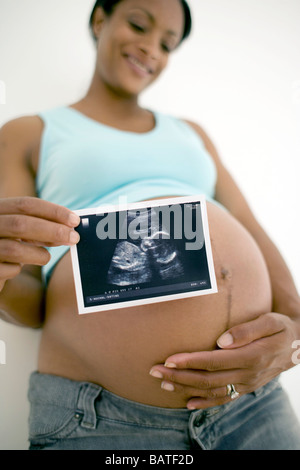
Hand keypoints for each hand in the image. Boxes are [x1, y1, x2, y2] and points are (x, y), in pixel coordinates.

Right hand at [0, 197, 79, 291]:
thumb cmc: (5, 244)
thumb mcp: (19, 231)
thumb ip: (40, 228)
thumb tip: (70, 230)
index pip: (26, 204)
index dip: (53, 211)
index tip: (75, 220)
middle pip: (21, 224)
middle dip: (52, 231)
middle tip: (74, 238)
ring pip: (14, 249)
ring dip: (39, 254)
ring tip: (45, 257)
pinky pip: (7, 270)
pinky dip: (18, 269)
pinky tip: (17, 267)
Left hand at [150, 312, 299, 408]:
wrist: (298, 346)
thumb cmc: (281, 328)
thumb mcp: (270, 322)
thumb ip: (247, 330)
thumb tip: (222, 340)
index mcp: (251, 356)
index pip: (214, 362)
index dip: (190, 361)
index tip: (169, 359)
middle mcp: (247, 375)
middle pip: (207, 379)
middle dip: (179, 376)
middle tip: (154, 371)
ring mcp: (246, 384)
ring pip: (211, 391)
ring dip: (185, 388)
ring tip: (162, 383)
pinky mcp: (246, 388)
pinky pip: (223, 399)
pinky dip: (204, 403)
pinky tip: (187, 403)